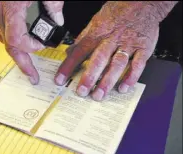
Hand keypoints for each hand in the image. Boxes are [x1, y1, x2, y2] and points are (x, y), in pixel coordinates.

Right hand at [0, 1, 63, 83]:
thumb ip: (53, 4)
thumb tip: (58, 19)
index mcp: (11, 9)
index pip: (18, 41)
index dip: (31, 48)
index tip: (42, 46)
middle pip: (10, 47)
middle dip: (23, 64)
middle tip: (32, 76)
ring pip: (6, 42)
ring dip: (19, 52)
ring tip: (28, 61)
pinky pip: (1, 34)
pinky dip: (11, 41)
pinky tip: (18, 44)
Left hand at [55, 1, 177, 100]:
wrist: (143, 2)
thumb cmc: (118, 12)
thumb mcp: (96, 21)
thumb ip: (83, 38)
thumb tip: (70, 52)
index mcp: (98, 33)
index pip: (79, 51)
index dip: (68, 66)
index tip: (60, 79)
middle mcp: (112, 39)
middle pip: (99, 59)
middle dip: (89, 77)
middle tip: (82, 91)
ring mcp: (128, 44)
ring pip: (117, 64)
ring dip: (108, 81)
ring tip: (99, 94)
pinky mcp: (143, 48)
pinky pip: (138, 64)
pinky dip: (131, 77)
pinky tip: (123, 88)